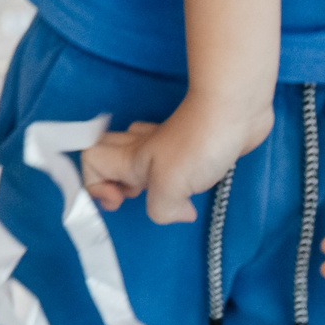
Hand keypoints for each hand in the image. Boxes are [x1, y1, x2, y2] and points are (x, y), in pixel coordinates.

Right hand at [81, 93, 272, 223]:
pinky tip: (193, 185)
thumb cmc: (196, 147)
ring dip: (140, 178)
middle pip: (106, 155)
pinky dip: (173, 176)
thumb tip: (182, 212)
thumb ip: (161, 210)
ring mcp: (167, 144)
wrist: (234, 112)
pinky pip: (169, 159)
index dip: (95, 184)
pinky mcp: (191, 144)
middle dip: (111, 180)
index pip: (90, 162)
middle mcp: (142, 147)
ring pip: (136, 155)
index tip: (120, 200)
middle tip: (132, 195)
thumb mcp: (170, 188)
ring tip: (158, 193)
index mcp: (131, 157)